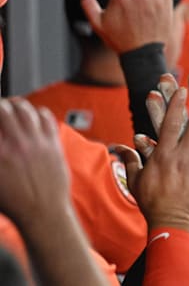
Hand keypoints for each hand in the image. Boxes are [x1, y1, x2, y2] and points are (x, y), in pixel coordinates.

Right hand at [0, 98, 70, 227]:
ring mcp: (36, 143)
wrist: (43, 213)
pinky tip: (33, 116)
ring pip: (25, 109)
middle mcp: (15, 145)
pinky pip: (46, 118)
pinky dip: (38, 112)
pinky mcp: (53, 144)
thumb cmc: (13, 202)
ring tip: (12, 106)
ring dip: (16, 104)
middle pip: (3, 109)